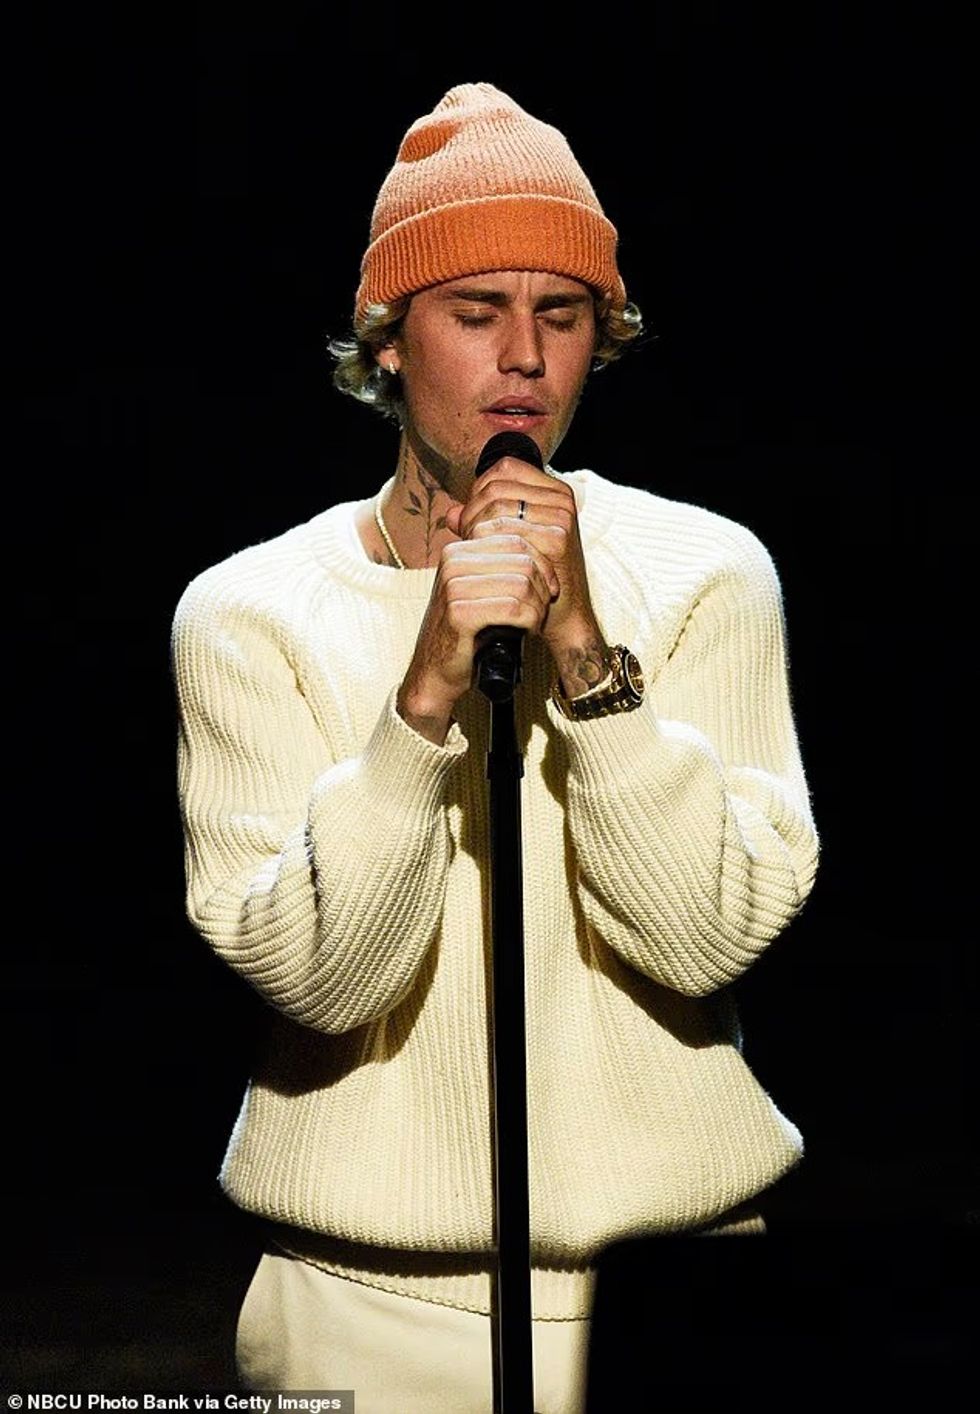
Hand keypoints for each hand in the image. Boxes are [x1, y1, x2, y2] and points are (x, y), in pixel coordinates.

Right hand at [397, 499, 560, 743]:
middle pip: (523, 560)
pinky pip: (512, 608)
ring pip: (522, 583)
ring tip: (535, 621)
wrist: (435, 671)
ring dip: (538, 606)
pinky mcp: (459, 613)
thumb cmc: (465, 633)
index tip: (549, 589)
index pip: (517, 540)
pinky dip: (529, 621)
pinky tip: (527, 631)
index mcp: (458, 550)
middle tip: (543, 609)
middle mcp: (453, 562)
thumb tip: (544, 553)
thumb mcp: (480, 591)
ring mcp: (453, 586)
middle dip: (543, 586)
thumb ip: (502, 568)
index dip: (543, 565)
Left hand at [446, 457, 605, 667]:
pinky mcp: (557, 538)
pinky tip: (486, 562)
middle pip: (495, 487)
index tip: (472, 519)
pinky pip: (504, 530)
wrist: (563, 616)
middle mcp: (561, 499)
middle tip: (468, 540)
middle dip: (472, 512)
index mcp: (553, 491)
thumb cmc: (536, 579)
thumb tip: (451, 513)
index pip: (504, 469)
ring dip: (476, 528)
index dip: (479, 489)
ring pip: (496, 506)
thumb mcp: (511, 543)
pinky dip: (486, 544)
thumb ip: (483, 523)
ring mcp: (561, 517)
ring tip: (477, 552)